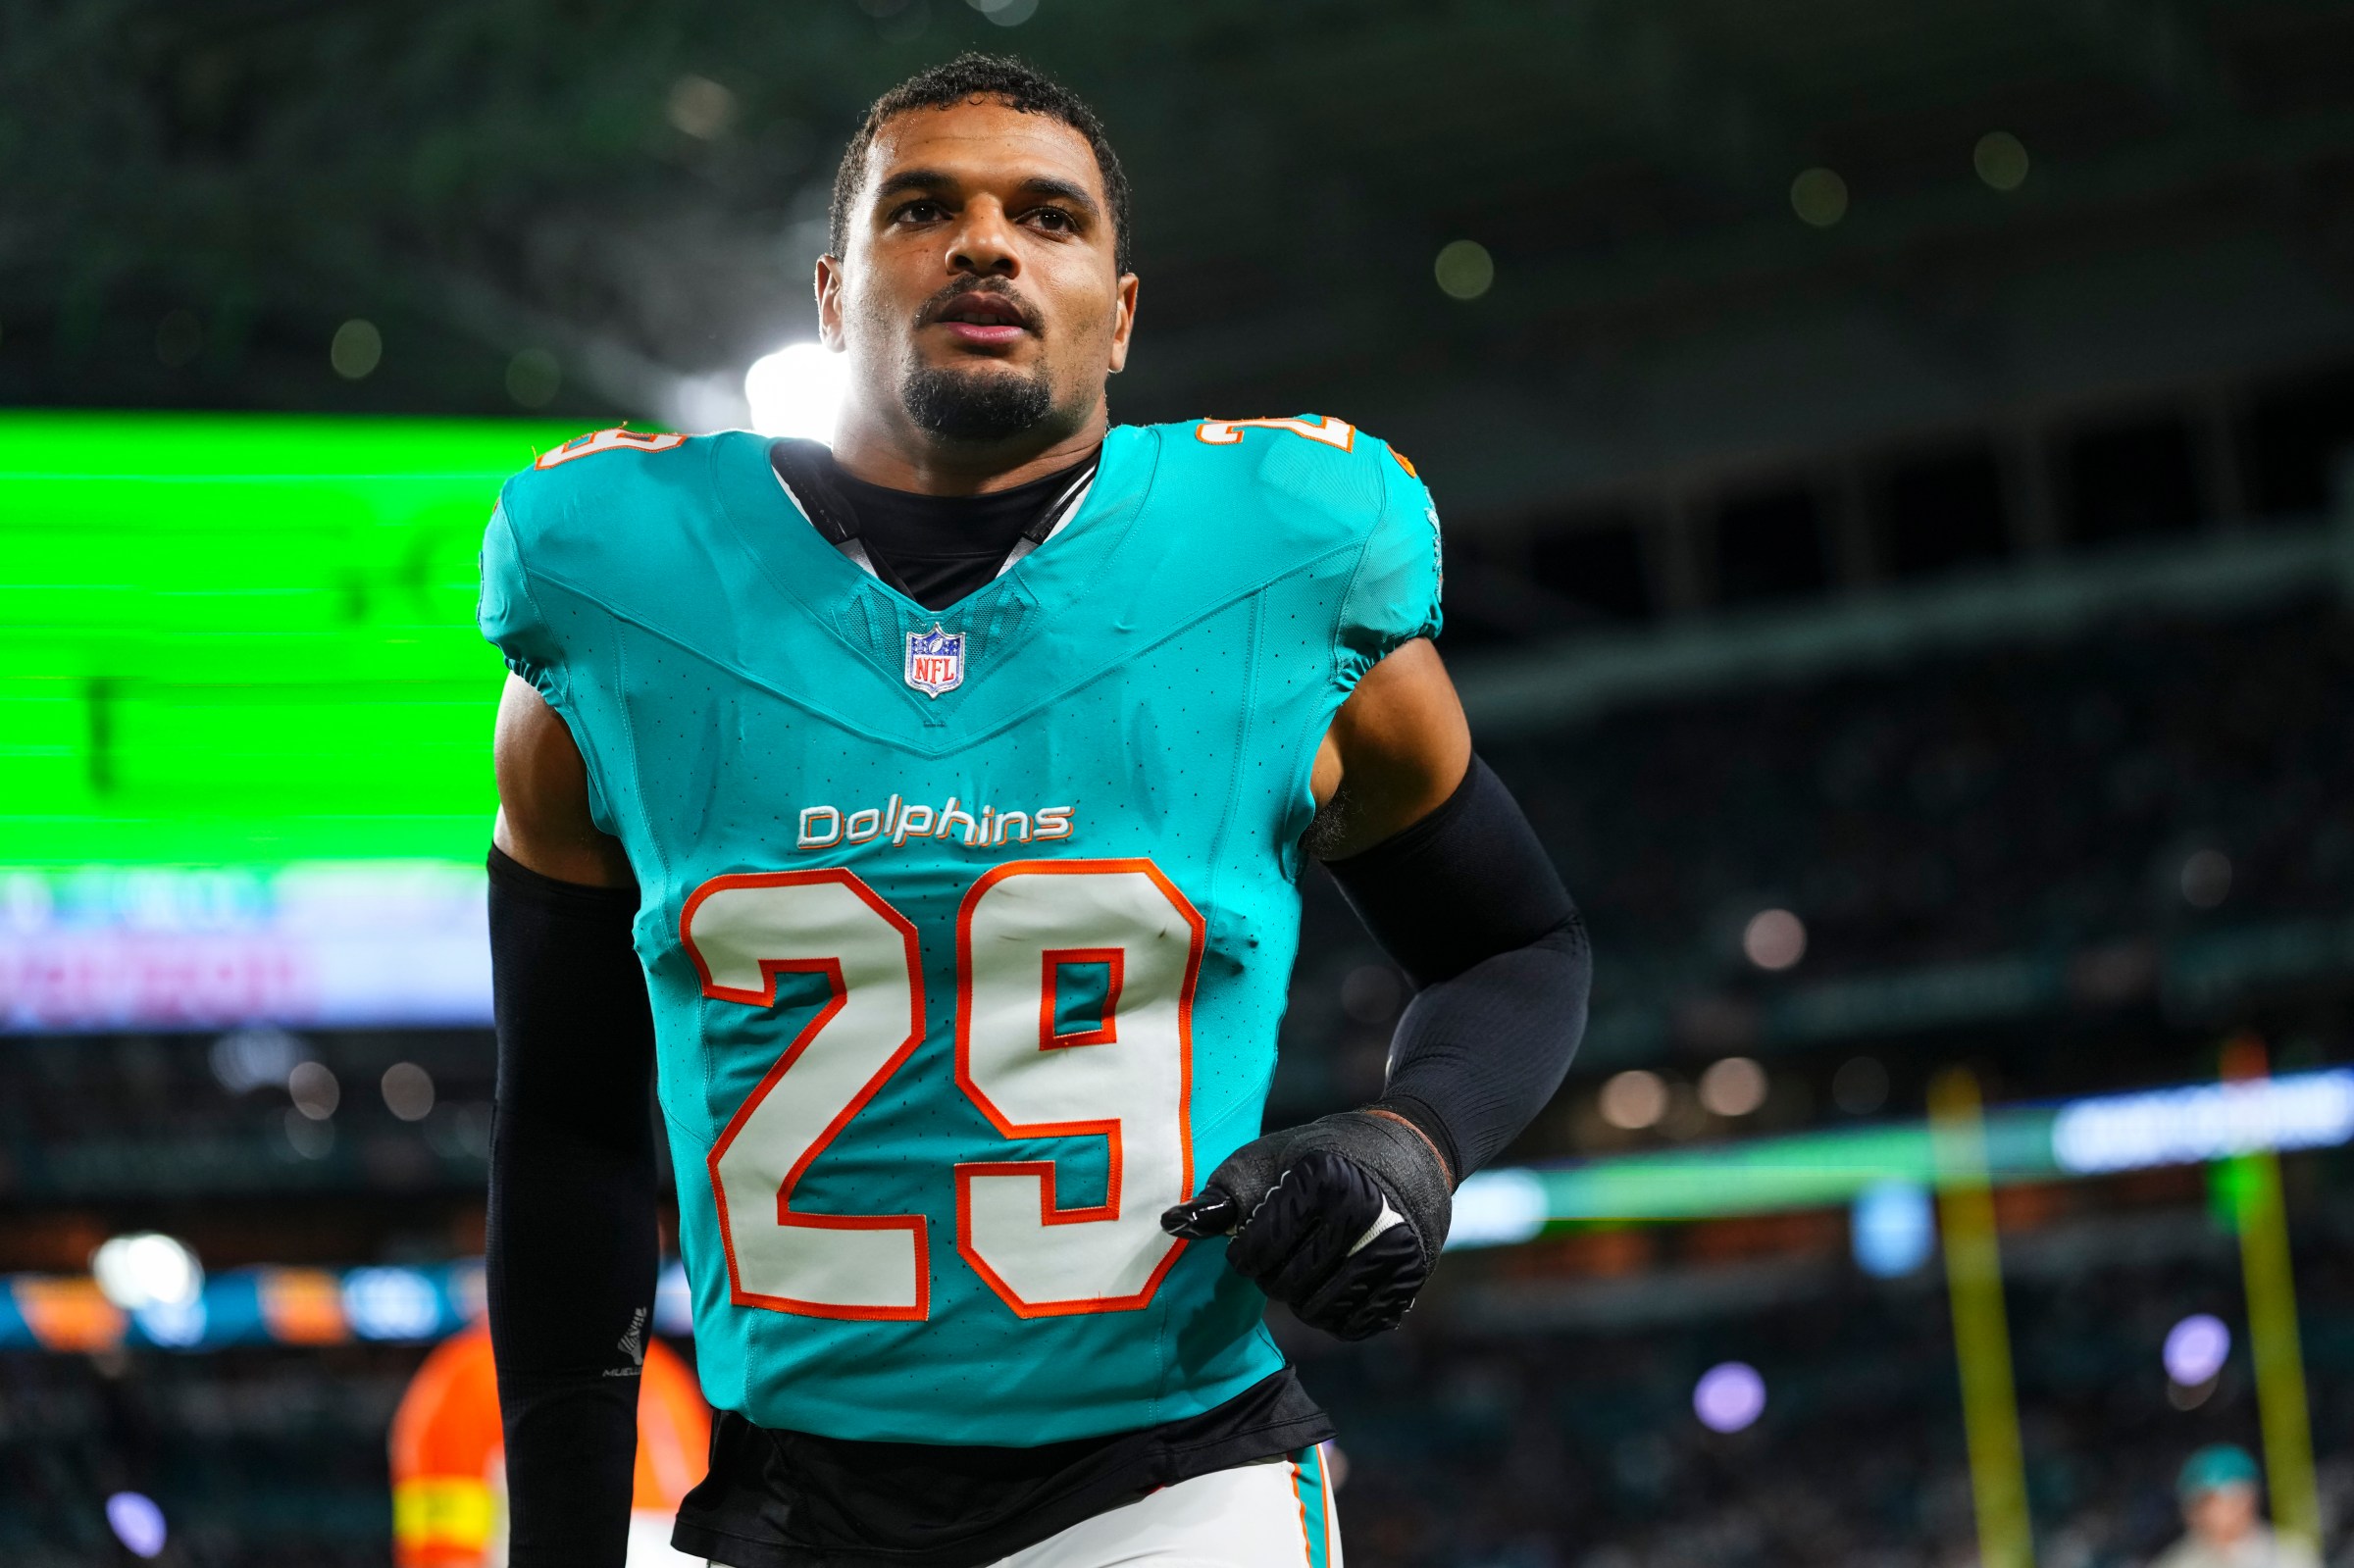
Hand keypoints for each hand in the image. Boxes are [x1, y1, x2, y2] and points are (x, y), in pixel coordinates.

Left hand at [1161, 1109, 1451, 1340]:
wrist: (1408, 1150)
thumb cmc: (1320, 1154)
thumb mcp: (1264, 1161)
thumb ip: (1219, 1199)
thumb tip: (1172, 1225)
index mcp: (1323, 1179)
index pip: (1255, 1253)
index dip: (1244, 1254)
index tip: (1252, 1238)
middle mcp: (1365, 1213)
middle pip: (1286, 1285)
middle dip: (1273, 1277)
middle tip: (1285, 1251)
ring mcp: (1394, 1247)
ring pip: (1319, 1311)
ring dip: (1302, 1299)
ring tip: (1306, 1267)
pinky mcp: (1411, 1277)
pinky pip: (1355, 1325)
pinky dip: (1336, 1316)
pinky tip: (1333, 1285)